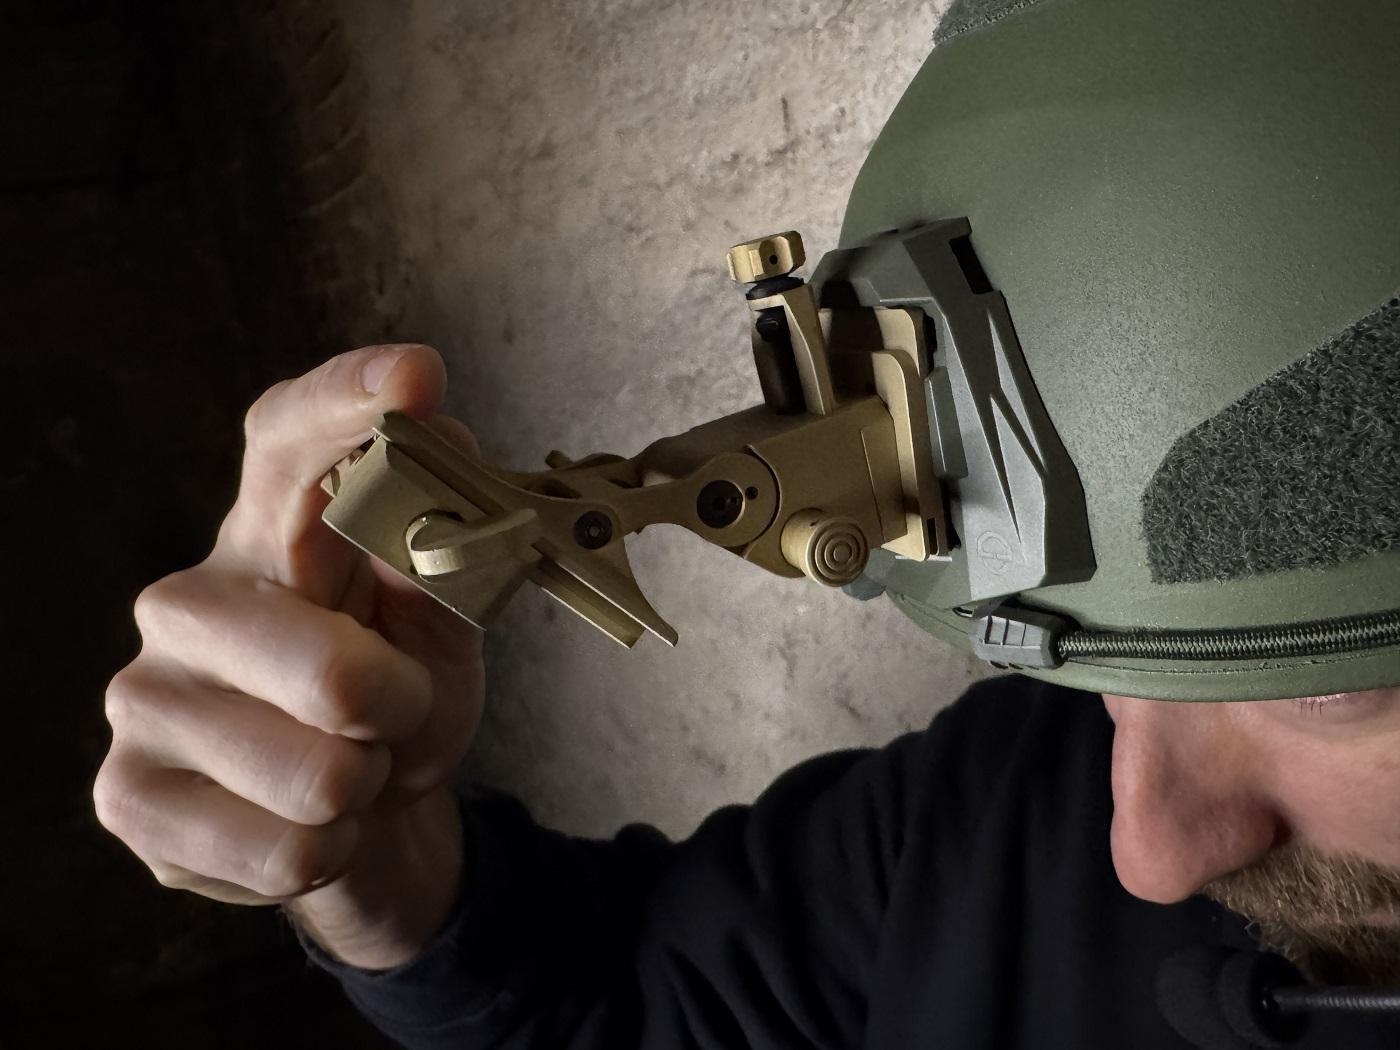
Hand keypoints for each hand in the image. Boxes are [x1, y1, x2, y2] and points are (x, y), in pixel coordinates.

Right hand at [94, 345, 486, 966]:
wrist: (359, 822)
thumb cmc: (396, 704)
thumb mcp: (442, 630)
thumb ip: (442, 555)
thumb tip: (443, 447)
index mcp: (272, 536)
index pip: (288, 443)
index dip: (347, 404)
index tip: (416, 376)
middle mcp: (188, 598)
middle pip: (331, 667)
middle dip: (398, 710)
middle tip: (390, 712)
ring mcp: (143, 697)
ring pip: (321, 774)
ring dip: (367, 784)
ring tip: (348, 767)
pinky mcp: (125, 798)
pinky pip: (287, 849)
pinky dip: (331, 850)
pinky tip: (307, 824)